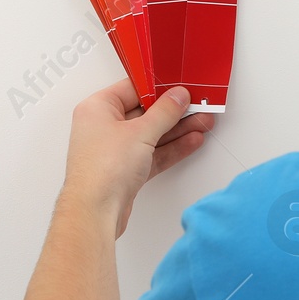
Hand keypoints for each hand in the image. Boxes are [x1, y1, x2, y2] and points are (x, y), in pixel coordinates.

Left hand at [60, 79, 215, 236]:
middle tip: (197, 106)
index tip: (180, 88)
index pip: (133, 89)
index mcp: (97, 108)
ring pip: (151, 134)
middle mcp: (102, 127)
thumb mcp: (141, 132)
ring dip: (177, 130)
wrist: (96, 212)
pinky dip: (171, 148)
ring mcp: (114, 150)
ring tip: (202, 123)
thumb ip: (164, 112)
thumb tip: (176, 97)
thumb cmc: (102, 171)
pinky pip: (152, 153)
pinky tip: (190, 141)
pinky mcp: (125, 170)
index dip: (159, 88)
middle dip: (174, 112)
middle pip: (144, 112)